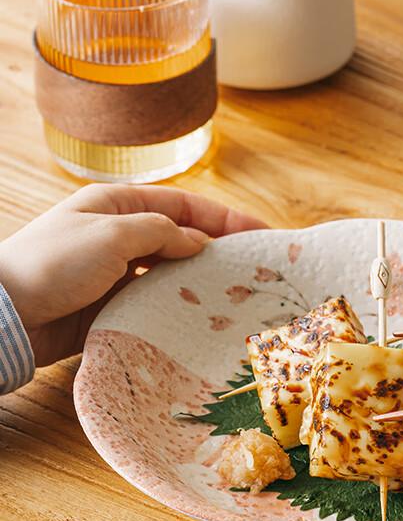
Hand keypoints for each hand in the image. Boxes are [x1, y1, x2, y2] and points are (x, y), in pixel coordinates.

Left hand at [0, 184, 264, 366]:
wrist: (7, 315)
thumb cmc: (53, 263)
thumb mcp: (112, 234)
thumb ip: (161, 232)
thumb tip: (199, 242)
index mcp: (118, 204)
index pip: (184, 205)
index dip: (224, 217)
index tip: (259, 233)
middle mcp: (120, 234)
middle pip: (182, 237)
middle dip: (218, 249)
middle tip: (255, 266)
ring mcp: (116, 271)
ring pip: (171, 271)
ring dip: (200, 279)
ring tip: (236, 292)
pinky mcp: (113, 304)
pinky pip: (156, 300)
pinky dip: (178, 304)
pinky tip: (199, 314)